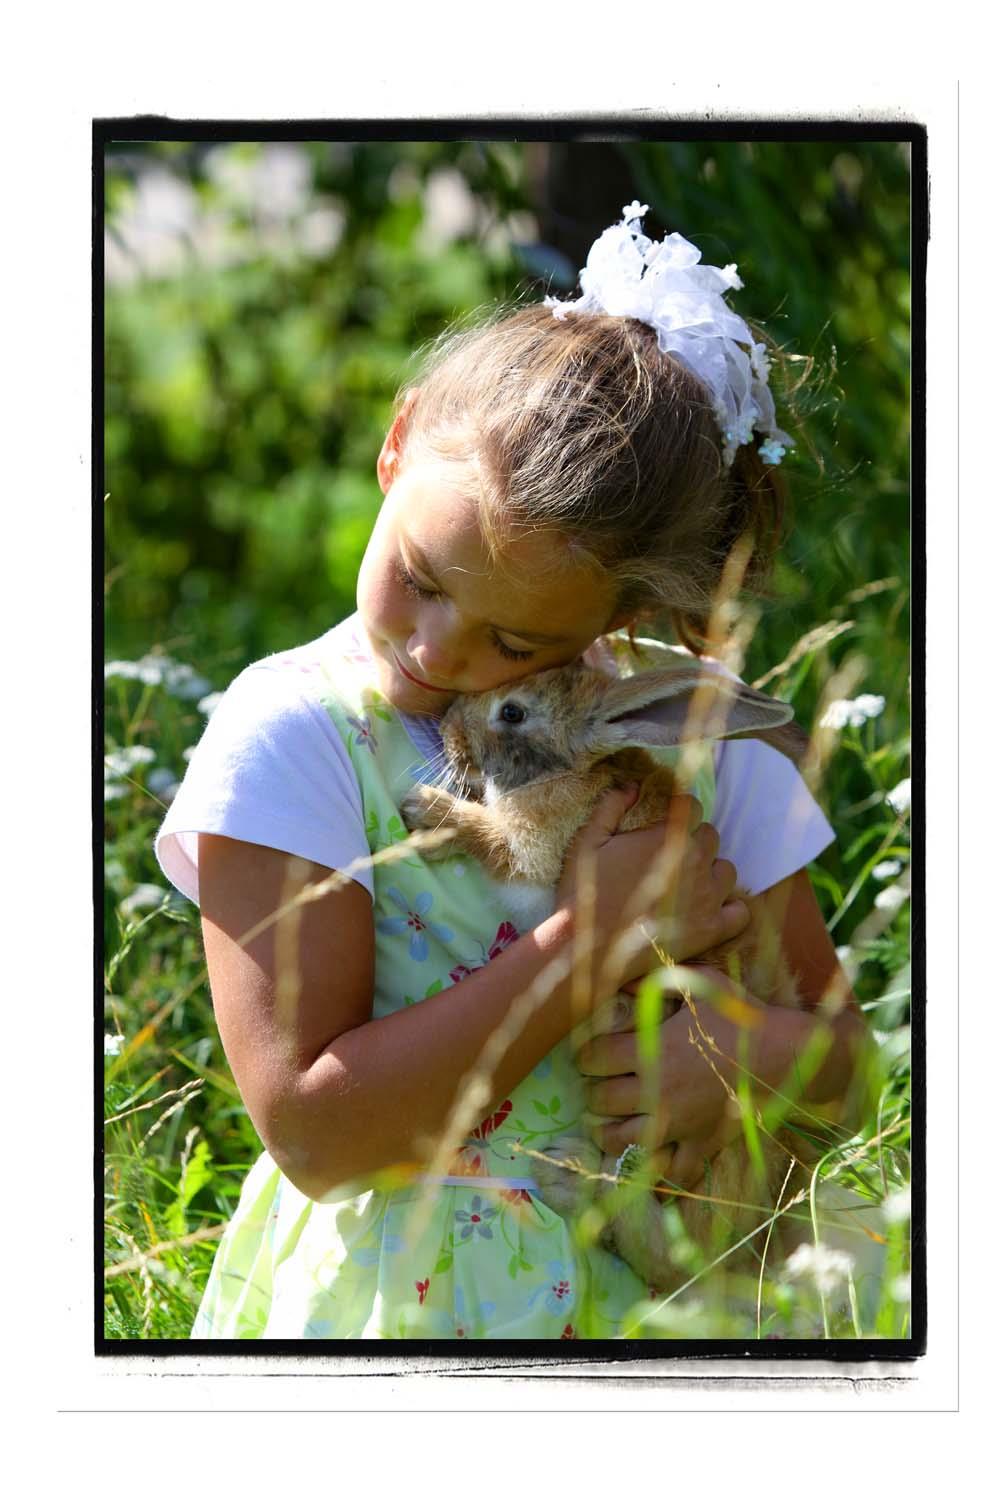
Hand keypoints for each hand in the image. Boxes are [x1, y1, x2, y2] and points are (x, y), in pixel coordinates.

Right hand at [555, 785, 749, 992]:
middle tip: (669, 858)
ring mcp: (707, 897)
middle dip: (694, 842)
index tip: (666, 823)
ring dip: (711, 872)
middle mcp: (696, 861)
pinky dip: (730, 910)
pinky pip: (740, 913)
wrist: (587, 947)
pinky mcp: (711, 930)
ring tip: (688, 884)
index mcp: (669, 835)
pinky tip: (711, 910)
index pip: (693, 806)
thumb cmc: (585, 892)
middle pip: (711, 837)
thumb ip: (611, 807)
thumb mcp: (588, 841)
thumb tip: (632, 786)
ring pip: (727, 871)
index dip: (679, 812)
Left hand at [575, 966, 767, 1188]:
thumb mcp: (698, 985)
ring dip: (607, 1133)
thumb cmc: (739, 1014)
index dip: (583, 1055)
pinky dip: (657, 1174)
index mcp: (650, 1051)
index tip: (587, 1054)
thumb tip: (622, 978)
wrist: (785, 1055)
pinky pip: (672, 1172)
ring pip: (623, 1140)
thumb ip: (656, 980)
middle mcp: (656, 1092)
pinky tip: (648, 1167)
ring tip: (604, 1125)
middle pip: (601, 1101)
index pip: (593, 1059)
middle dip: (592, 1093)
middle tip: (596, 1087)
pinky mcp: (700, 1144)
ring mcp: (678, 1123)